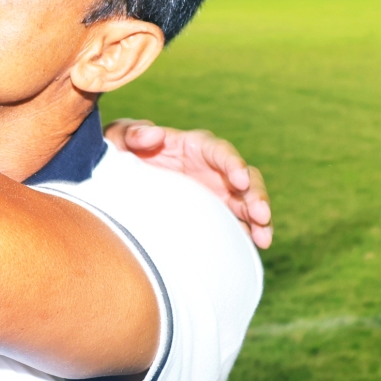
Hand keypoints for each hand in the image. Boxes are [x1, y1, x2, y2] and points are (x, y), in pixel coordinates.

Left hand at [104, 121, 272, 249]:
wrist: (116, 183)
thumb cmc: (120, 155)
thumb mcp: (119, 139)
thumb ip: (133, 133)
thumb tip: (154, 134)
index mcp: (194, 147)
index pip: (221, 152)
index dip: (233, 164)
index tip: (239, 180)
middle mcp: (211, 169)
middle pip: (244, 178)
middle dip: (255, 195)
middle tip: (261, 215)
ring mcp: (216, 192)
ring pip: (246, 203)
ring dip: (259, 218)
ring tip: (264, 238)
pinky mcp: (215, 214)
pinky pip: (238, 223)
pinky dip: (248, 234)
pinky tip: (256, 247)